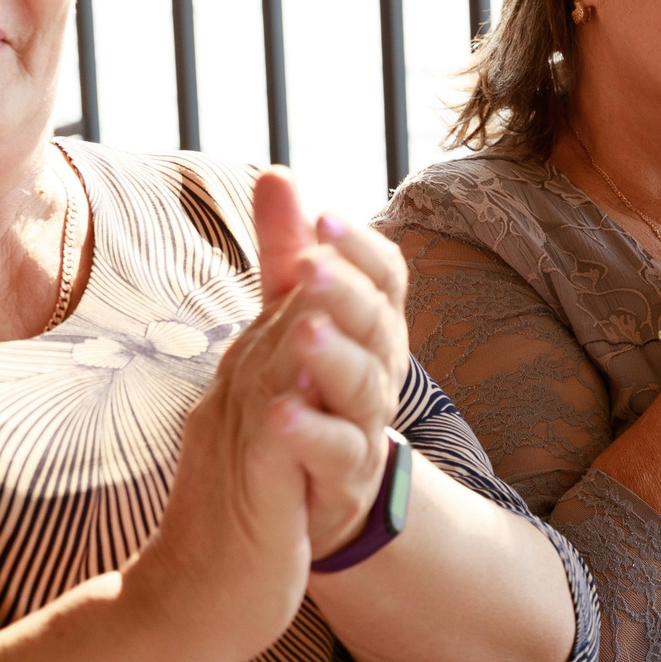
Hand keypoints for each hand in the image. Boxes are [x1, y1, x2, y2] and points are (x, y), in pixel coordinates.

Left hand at [250, 167, 408, 556]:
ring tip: (303, 334)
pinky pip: (337, 451)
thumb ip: (287, 249)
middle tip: (310, 267)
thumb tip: (276, 173)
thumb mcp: (295, 314)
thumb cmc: (313, 387)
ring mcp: (367, 423)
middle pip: (376, 324)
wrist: (317, 488)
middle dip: (346, 293)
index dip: (359, 248)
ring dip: (336, 356)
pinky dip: (310, 432)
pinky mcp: (346, 476)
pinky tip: (279, 413)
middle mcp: (381, 369)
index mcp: (373, 325)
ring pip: (364, 386)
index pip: (384, 277)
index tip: (323, 218)